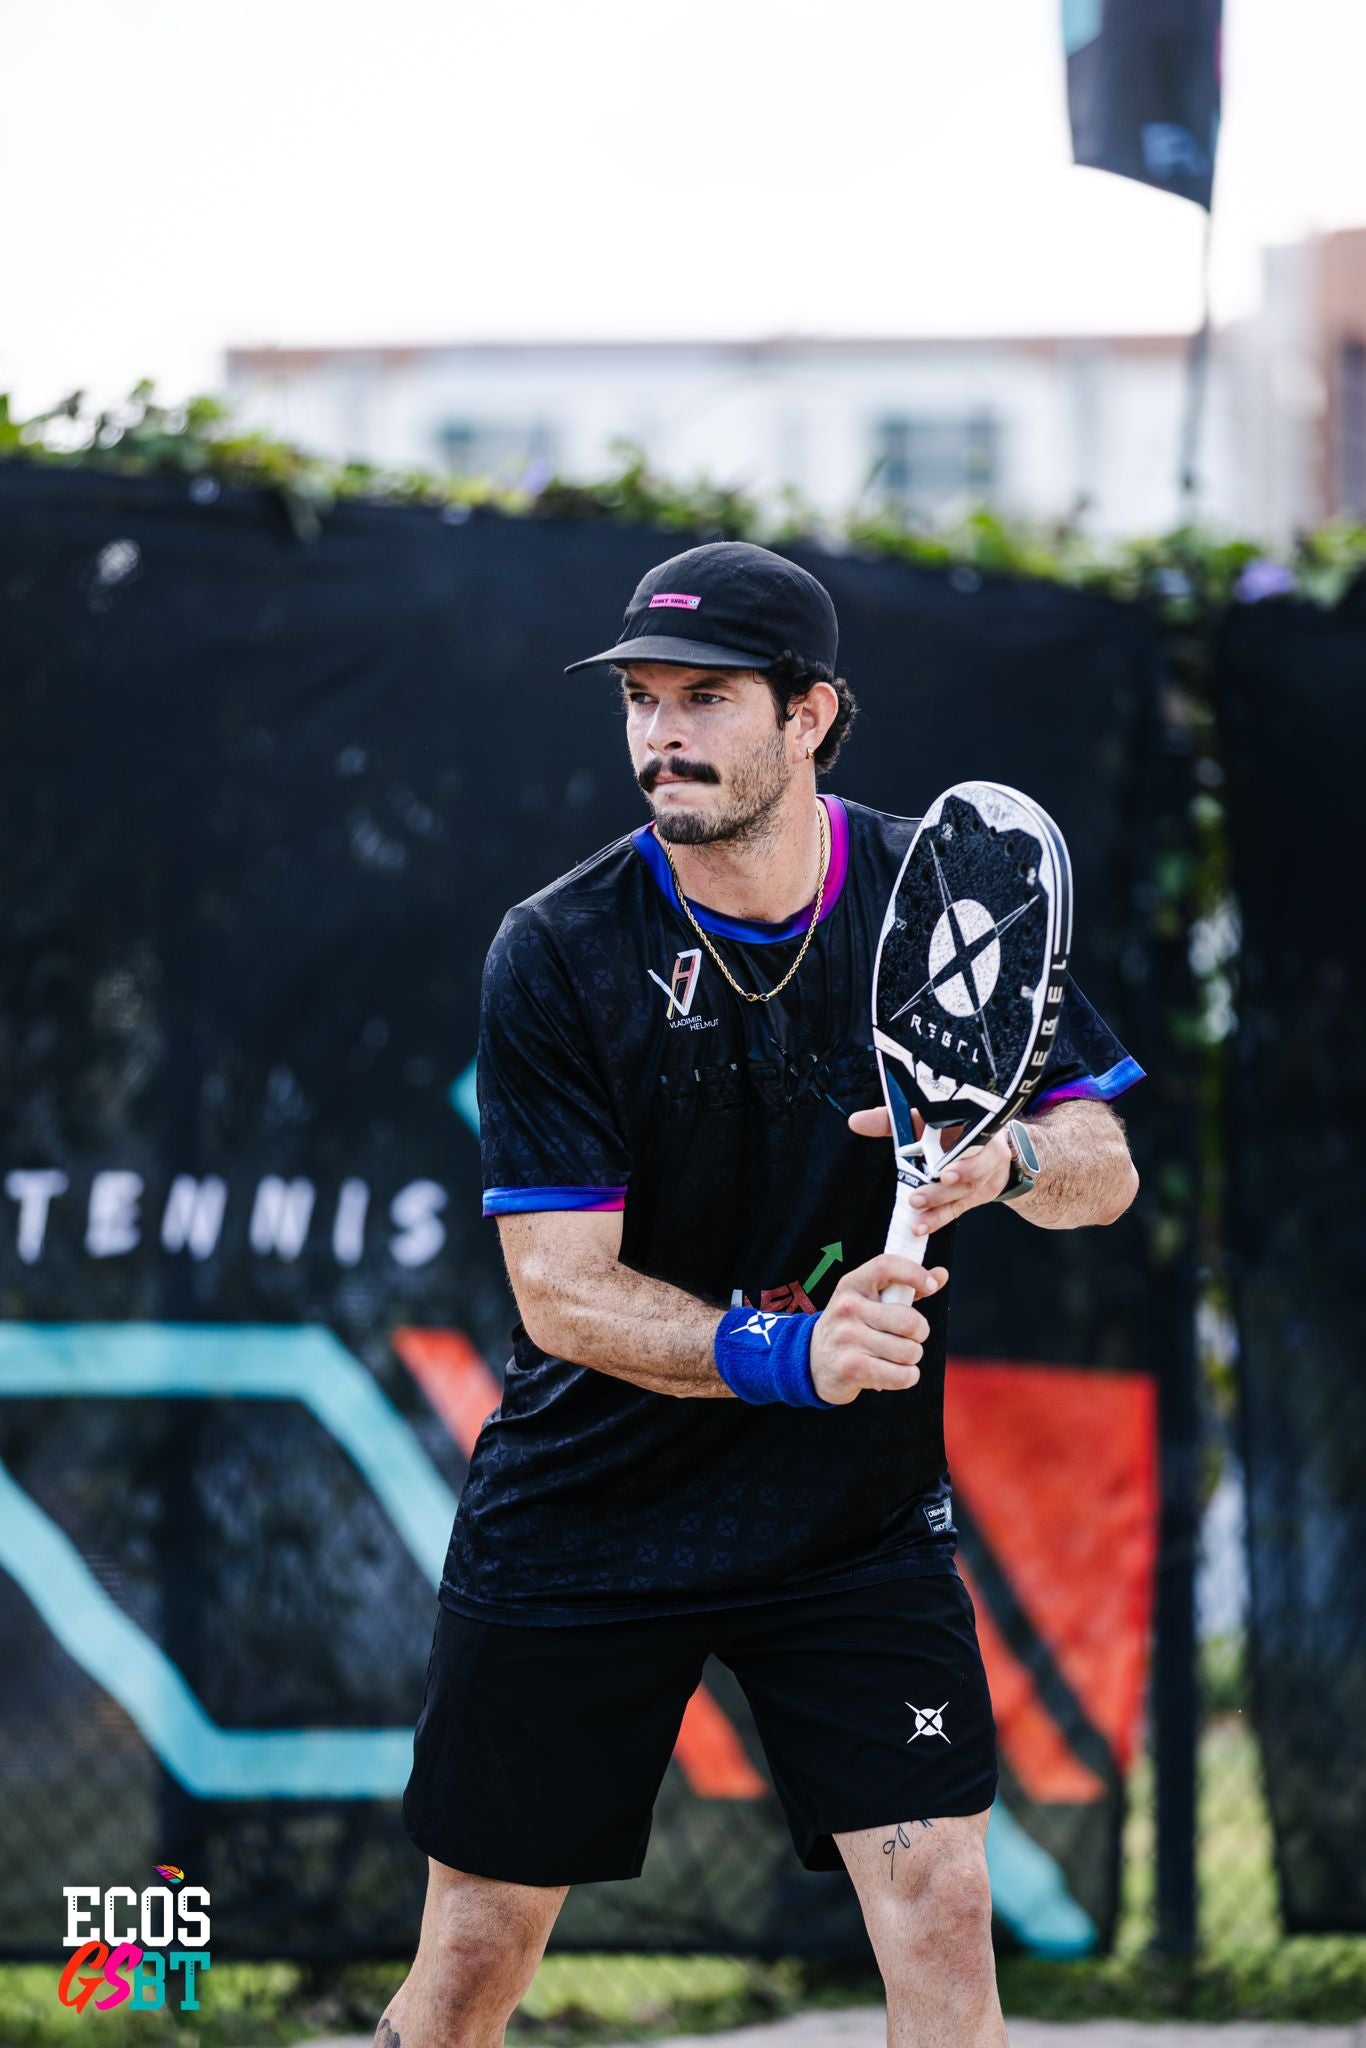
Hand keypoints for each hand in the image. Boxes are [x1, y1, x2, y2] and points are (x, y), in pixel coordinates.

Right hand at [808, 1252, 948, 1405]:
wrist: (813, 1360)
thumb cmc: (853, 1325)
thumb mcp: (870, 1300)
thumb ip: (905, 1287)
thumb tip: (941, 1274)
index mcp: (852, 1284)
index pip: (886, 1266)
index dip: (915, 1273)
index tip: (932, 1285)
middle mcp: (847, 1308)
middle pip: (909, 1320)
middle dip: (921, 1333)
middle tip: (913, 1337)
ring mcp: (847, 1338)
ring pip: (908, 1351)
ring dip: (912, 1358)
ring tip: (900, 1356)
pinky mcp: (851, 1368)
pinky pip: (900, 1375)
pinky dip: (908, 1377)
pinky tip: (897, 1373)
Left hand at [848, 1105, 1011, 1234]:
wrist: (989, 1146)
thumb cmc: (953, 1127)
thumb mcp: (925, 1118)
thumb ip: (891, 1120)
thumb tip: (857, 1121)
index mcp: (979, 1125)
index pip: (976, 1136)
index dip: (965, 1156)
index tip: (947, 1170)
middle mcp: (987, 1151)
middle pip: (972, 1170)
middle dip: (946, 1186)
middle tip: (919, 1196)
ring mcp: (985, 1175)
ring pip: (965, 1192)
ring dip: (939, 1204)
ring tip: (916, 1211)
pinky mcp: (977, 1195)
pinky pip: (958, 1208)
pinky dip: (938, 1218)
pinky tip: (921, 1226)